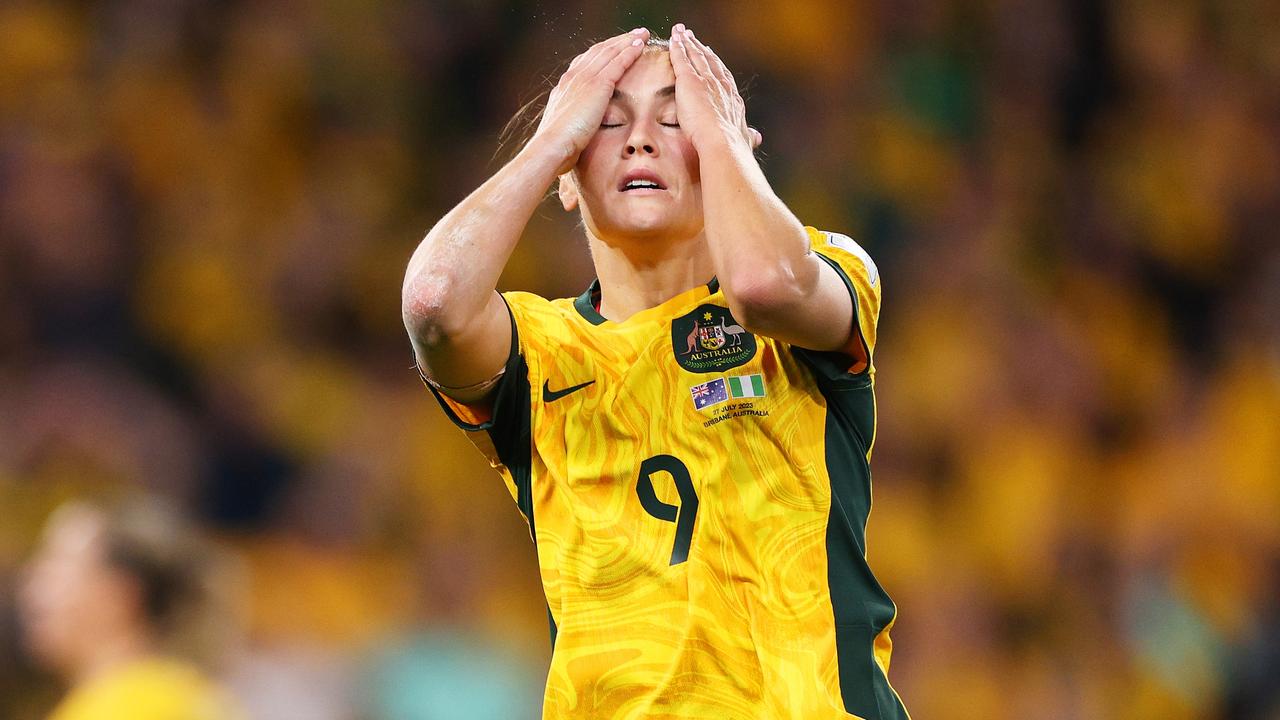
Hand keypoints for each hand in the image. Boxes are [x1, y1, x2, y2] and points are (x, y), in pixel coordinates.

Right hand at [533, 28, 651, 173]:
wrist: (552, 145)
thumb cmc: (557, 146)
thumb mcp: (564, 129)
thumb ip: (573, 122)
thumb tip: (577, 130)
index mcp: (565, 87)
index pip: (585, 62)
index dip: (601, 53)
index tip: (612, 48)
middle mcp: (574, 77)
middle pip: (599, 52)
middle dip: (616, 42)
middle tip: (632, 34)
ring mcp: (585, 79)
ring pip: (610, 52)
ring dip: (627, 40)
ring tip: (641, 34)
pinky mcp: (598, 85)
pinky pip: (618, 62)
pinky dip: (629, 51)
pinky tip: (640, 45)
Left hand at [669, 23, 762, 152]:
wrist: (723, 142)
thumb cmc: (733, 145)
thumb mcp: (744, 138)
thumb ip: (747, 135)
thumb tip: (756, 137)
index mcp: (732, 97)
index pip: (722, 75)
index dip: (715, 63)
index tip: (710, 53)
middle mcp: (720, 84)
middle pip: (708, 60)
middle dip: (700, 48)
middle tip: (692, 36)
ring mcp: (706, 80)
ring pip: (695, 55)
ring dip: (688, 42)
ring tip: (681, 33)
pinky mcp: (690, 81)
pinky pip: (681, 59)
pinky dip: (677, 47)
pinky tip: (673, 39)